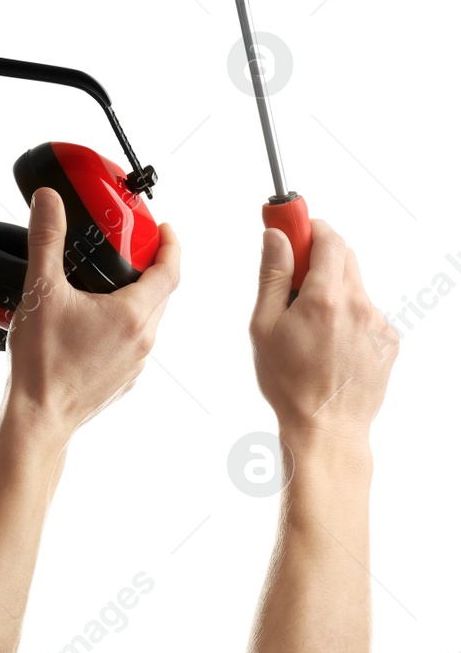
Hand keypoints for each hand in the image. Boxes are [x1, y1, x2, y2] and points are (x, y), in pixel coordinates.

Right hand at [5, 188, 180, 433]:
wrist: (38, 416)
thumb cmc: (42, 363)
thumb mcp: (41, 290)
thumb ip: (46, 240)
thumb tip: (48, 203)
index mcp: (132, 314)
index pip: (170, 270)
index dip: (170, 244)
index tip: (164, 229)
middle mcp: (143, 339)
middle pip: (161, 293)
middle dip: (151, 267)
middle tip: (129, 250)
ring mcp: (135, 362)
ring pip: (147, 319)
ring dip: (136, 298)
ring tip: (104, 286)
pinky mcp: (123, 379)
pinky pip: (132, 343)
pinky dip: (121, 326)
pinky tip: (90, 324)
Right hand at [250, 222, 395, 439]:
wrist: (327, 427)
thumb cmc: (288, 382)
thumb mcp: (264, 326)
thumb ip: (272, 276)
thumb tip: (276, 237)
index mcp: (325, 299)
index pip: (328, 239)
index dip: (309, 227)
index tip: (292, 225)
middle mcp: (359, 305)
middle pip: (344, 257)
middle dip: (318, 257)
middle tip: (291, 277)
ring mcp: (378, 323)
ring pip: (353, 287)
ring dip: (331, 291)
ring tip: (308, 328)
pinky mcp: (389, 340)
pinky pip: (365, 313)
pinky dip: (346, 316)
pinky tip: (328, 344)